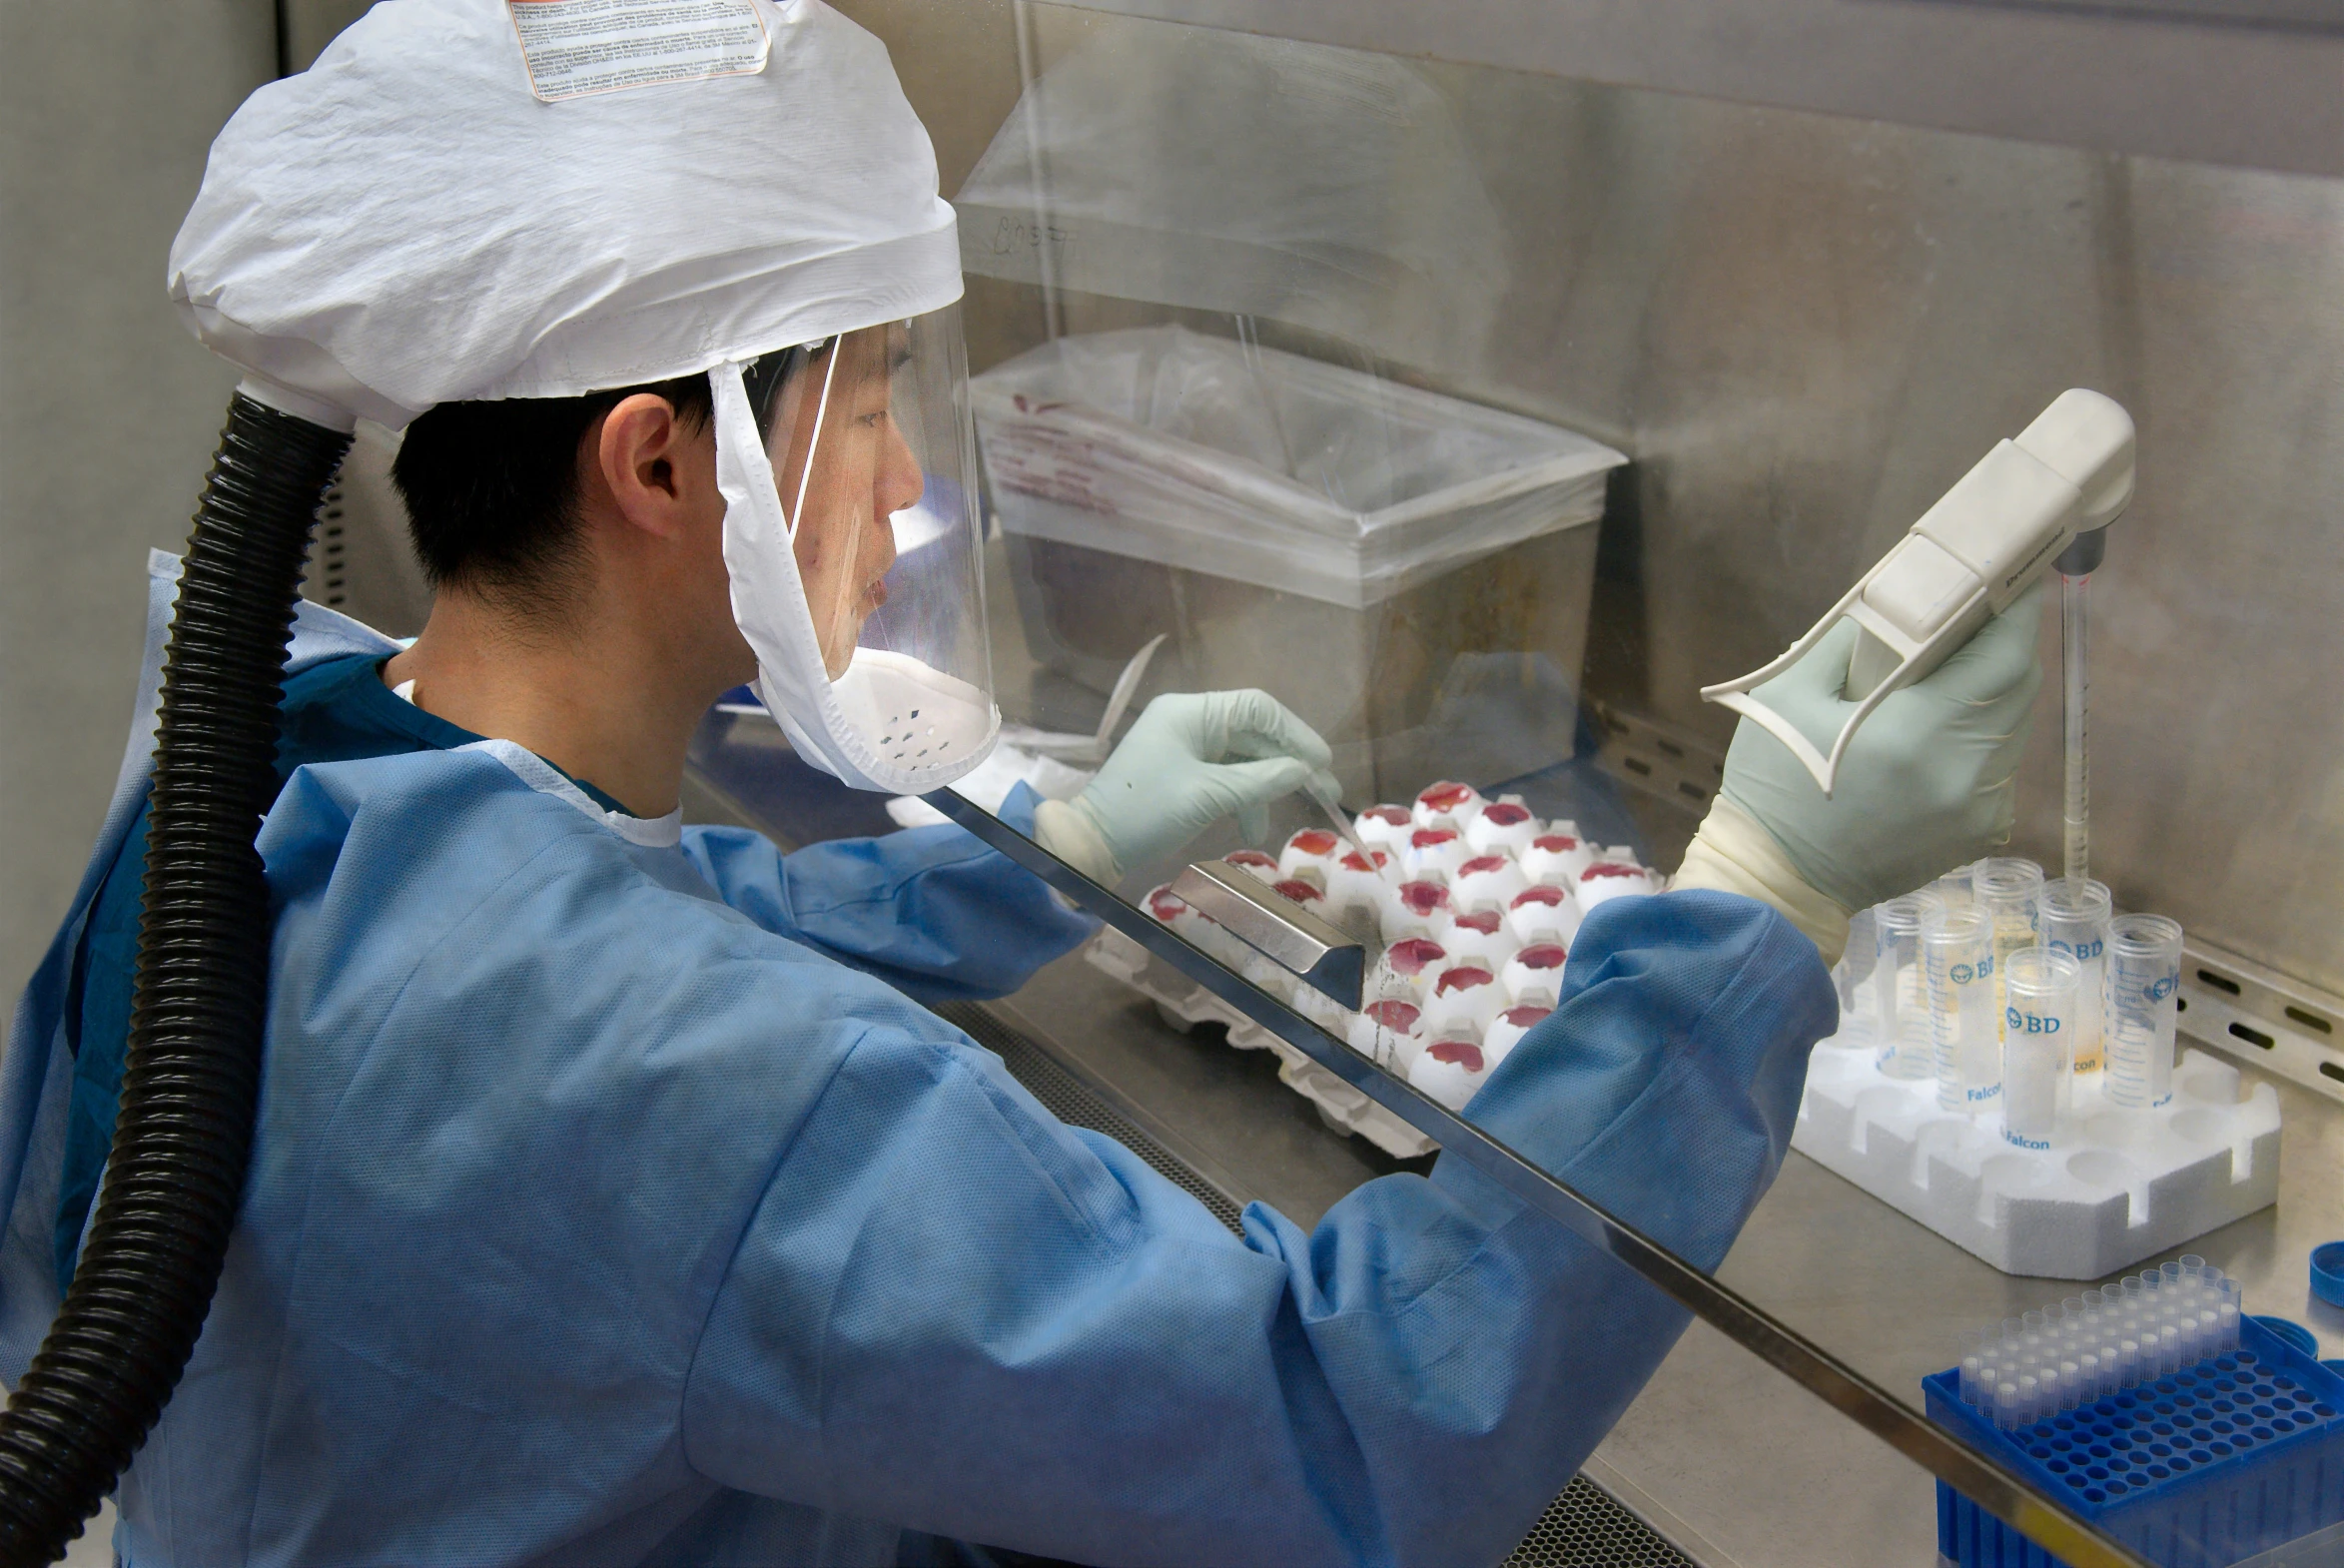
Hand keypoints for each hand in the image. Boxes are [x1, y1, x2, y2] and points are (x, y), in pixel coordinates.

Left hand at [1033, 691, 1338, 882]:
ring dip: (1264, 788)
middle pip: (1253, 734)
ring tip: (1284, 820)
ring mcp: (1183, 746)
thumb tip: (1304, 771)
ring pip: (1241, 758)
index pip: (1258, 708)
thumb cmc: (1145, 812)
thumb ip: (1260, 780)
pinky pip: (1223, 776)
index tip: (1322, 763)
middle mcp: (1189, 721)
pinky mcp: (1180, 772)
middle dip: (1288, 765)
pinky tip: (1249, 828)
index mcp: (1191, 713)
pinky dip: (1241, 798)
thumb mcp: (1208, 796)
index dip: (1295, 733)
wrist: (1090, 845)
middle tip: (1326, 793)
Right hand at [1717, 583, 2044, 914]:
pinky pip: (1999, 769)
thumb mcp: (1789, 696)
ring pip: (2014, 728)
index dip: (2016, 609)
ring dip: (1993, 692)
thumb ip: (1847, 640)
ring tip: (1952, 674)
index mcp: (1920, 733)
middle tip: (1977, 616)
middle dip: (2005, 644)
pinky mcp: (1978, 834)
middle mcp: (1966, 772)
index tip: (2011, 576)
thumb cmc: (1774, 784)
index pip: (2003, 655)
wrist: (1777, 882)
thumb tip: (1896, 602)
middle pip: (2019, 688)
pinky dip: (1982, 738)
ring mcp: (1979, 809)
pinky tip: (1940, 733)